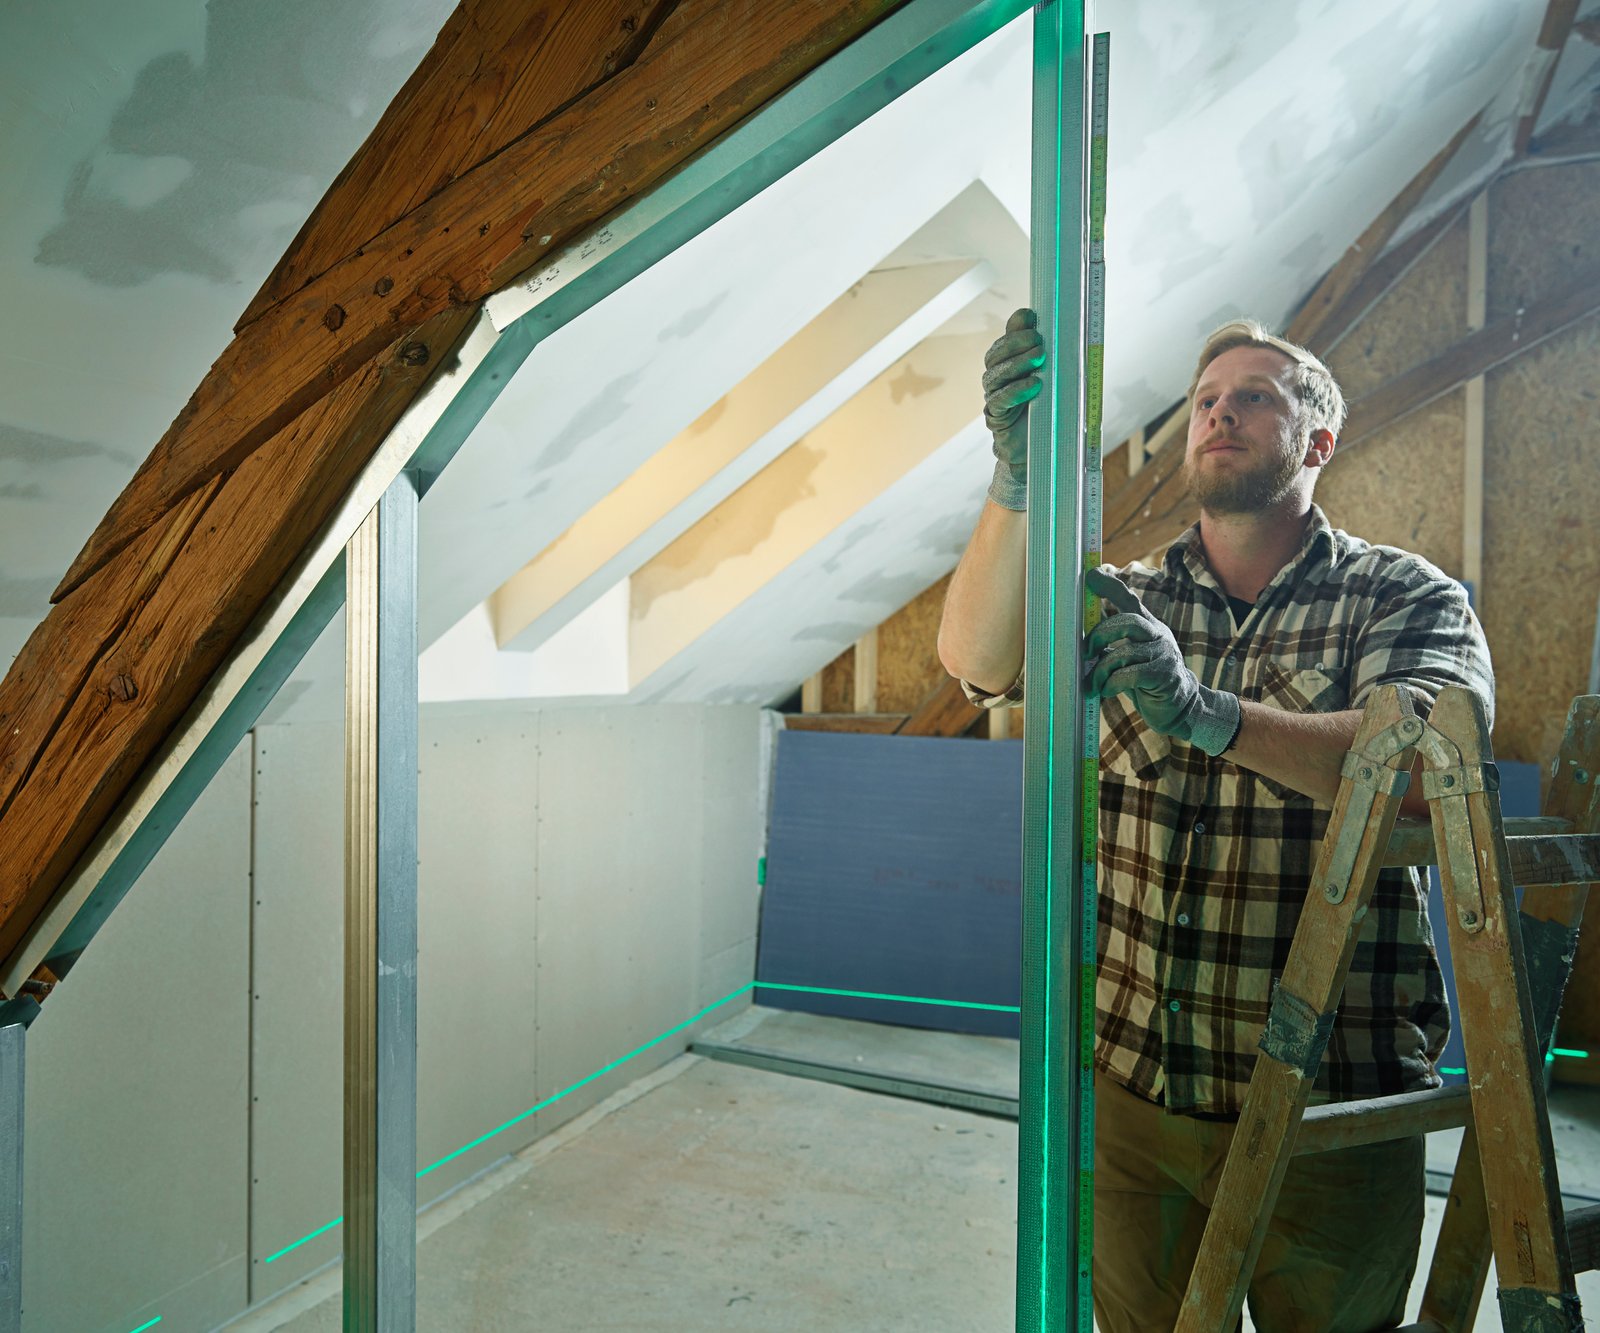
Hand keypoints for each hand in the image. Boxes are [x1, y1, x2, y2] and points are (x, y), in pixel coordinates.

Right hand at [982, 308, 1044, 509]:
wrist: (1044, 452)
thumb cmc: (1054, 413)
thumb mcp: (1061, 383)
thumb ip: (1061, 362)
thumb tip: (1078, 334)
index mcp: (1010, 364)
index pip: (1007, 339)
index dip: (1015, 326)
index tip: (1030, 316)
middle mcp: (998, 378)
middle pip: (996, 354)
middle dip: (1016, 343)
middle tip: (1039, 340)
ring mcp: (994, 398)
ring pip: (996, 375)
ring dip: (1017, 363)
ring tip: (1039, 357)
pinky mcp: (996, 418)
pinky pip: (1000, 400)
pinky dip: (1016, 390)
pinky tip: (1034, 384)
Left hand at [1084, 567, 1240, 756]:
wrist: (1183, 709)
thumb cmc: (1147, 683)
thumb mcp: (1129, 660)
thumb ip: (1111, 647)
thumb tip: (1077, 643)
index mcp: (1148, 627)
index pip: (1130, 600)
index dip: (1110, 586)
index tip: (1090, 574)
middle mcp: (1158, 635)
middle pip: (1127, 620)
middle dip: (1100, 633)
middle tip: (1085, 651)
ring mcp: (1164, 655)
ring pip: (1125, 651)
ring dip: (1101, 669)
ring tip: (1093, 684)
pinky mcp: (1164, 676)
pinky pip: (1131, 675)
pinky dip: (1112, 683)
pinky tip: (1106, 691)